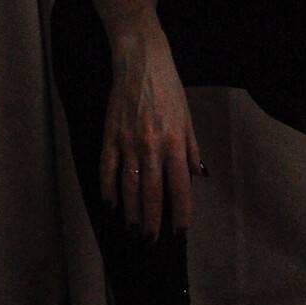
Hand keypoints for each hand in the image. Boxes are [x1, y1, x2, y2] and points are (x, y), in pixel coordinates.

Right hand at [99, 23, 202, 240]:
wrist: (141, 63)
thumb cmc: (169, 90)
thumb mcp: (188, 118)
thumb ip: (192, 149)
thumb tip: (199, 176)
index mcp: (175, 143)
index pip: (179, 187)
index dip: (180, 213)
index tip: (179, 233)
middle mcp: (152, 147)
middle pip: (151, 193)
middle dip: (152, 221)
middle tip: (151, 241)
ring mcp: (128, 142)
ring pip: (128, 186)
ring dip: (130, 212)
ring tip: (132, 230)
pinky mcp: (109, 136)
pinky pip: (106, 169)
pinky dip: (107, 189)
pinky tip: (109, 206)